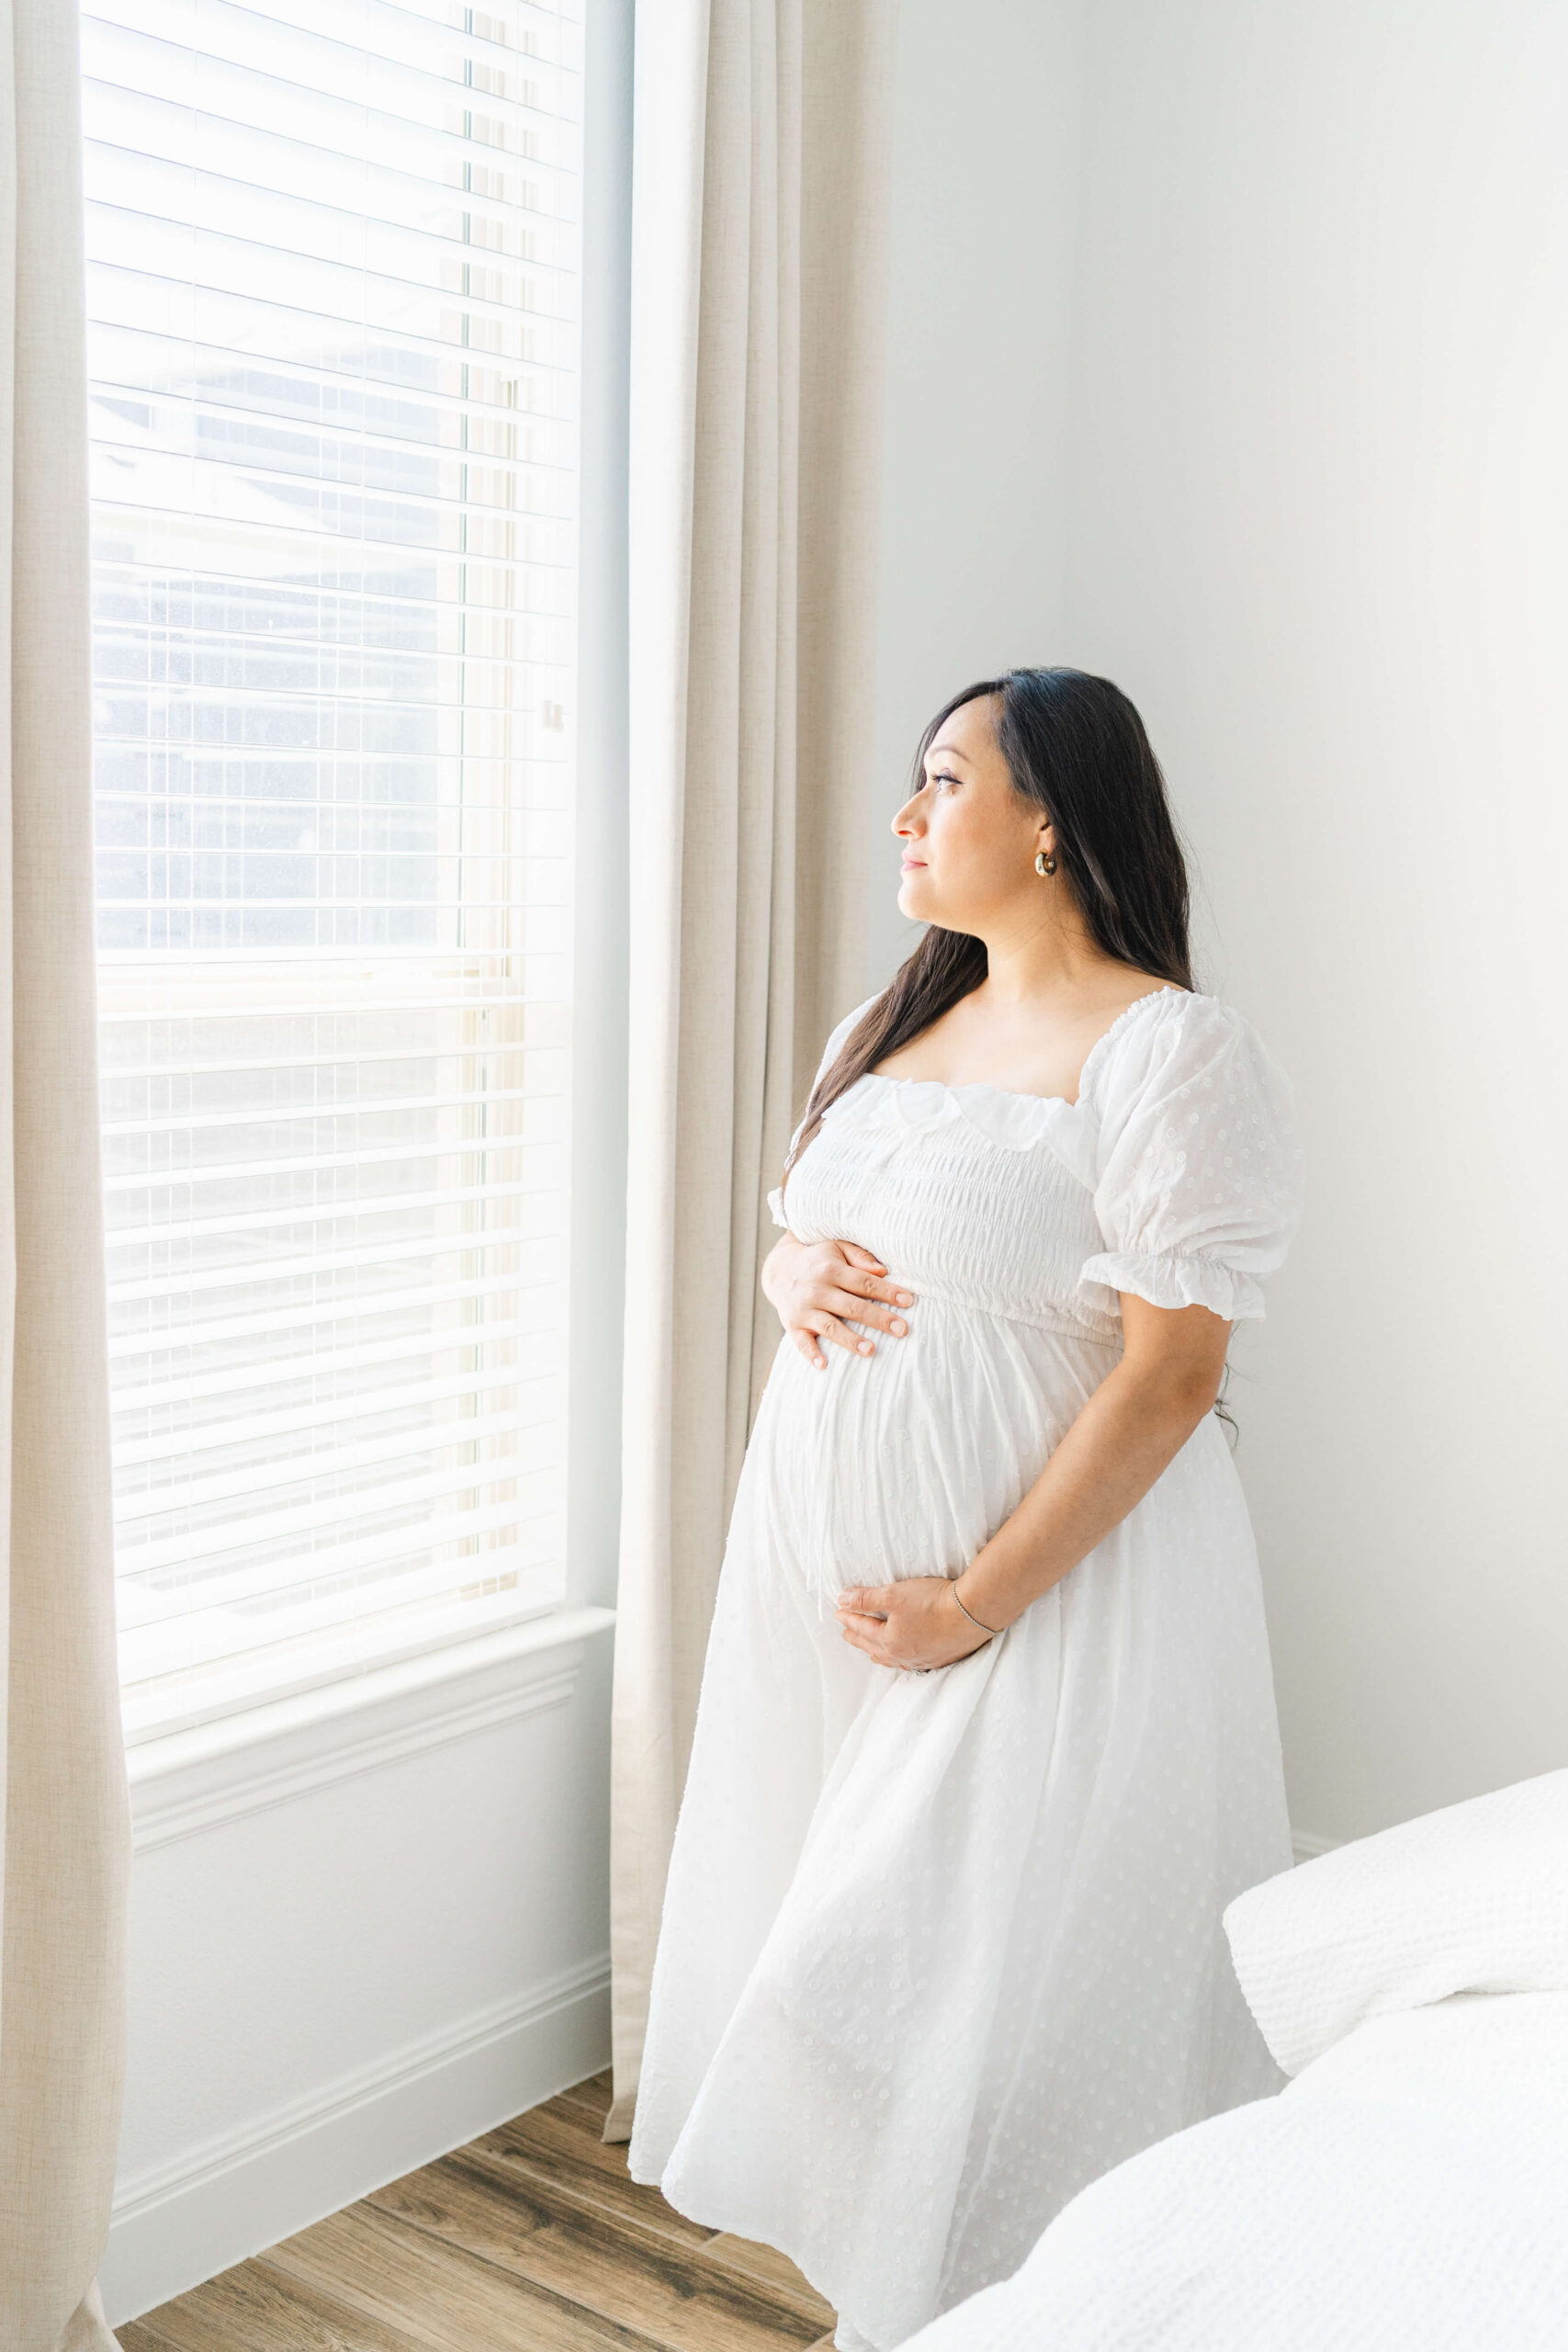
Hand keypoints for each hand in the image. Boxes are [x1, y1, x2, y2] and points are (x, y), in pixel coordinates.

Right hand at [762, 1233, 914, 1370]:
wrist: (779, 1270)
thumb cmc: (819, 1260)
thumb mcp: (837, 1248)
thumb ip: (860, 1257)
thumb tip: (883, 1271)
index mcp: (831, 1269)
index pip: (864, 1282)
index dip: (887, 1292)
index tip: (908, 1301)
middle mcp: (816, 1290)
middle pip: (852, 1307)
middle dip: (878, 1319)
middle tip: (902, 1329)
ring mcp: (804, 1309)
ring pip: (830, 1327)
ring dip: (851, 1340)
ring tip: (871, 1350)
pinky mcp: (792, 1325)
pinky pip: (801, 1342)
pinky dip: (811, 1354)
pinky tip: (824, 1365)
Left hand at [835, 1577, 995, 1671]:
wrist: (974, 1612)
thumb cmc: (933, 1602)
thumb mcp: (894, 1594)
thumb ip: (866, 1599)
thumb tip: (841, 1600)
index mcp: (889, 1642)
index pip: (863, 1628)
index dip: (849, 1618)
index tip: (838, 1612)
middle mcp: (904, 1656)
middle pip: (874, 1647)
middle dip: (859, 1638)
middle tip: (848, 1634)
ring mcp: (924, 1660)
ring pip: (893, 1659)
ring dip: (879, 1652)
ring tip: (871, 1650)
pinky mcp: (942, 1658)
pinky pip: (913, 1662)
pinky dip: (902, 1658)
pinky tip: (906, 1656)